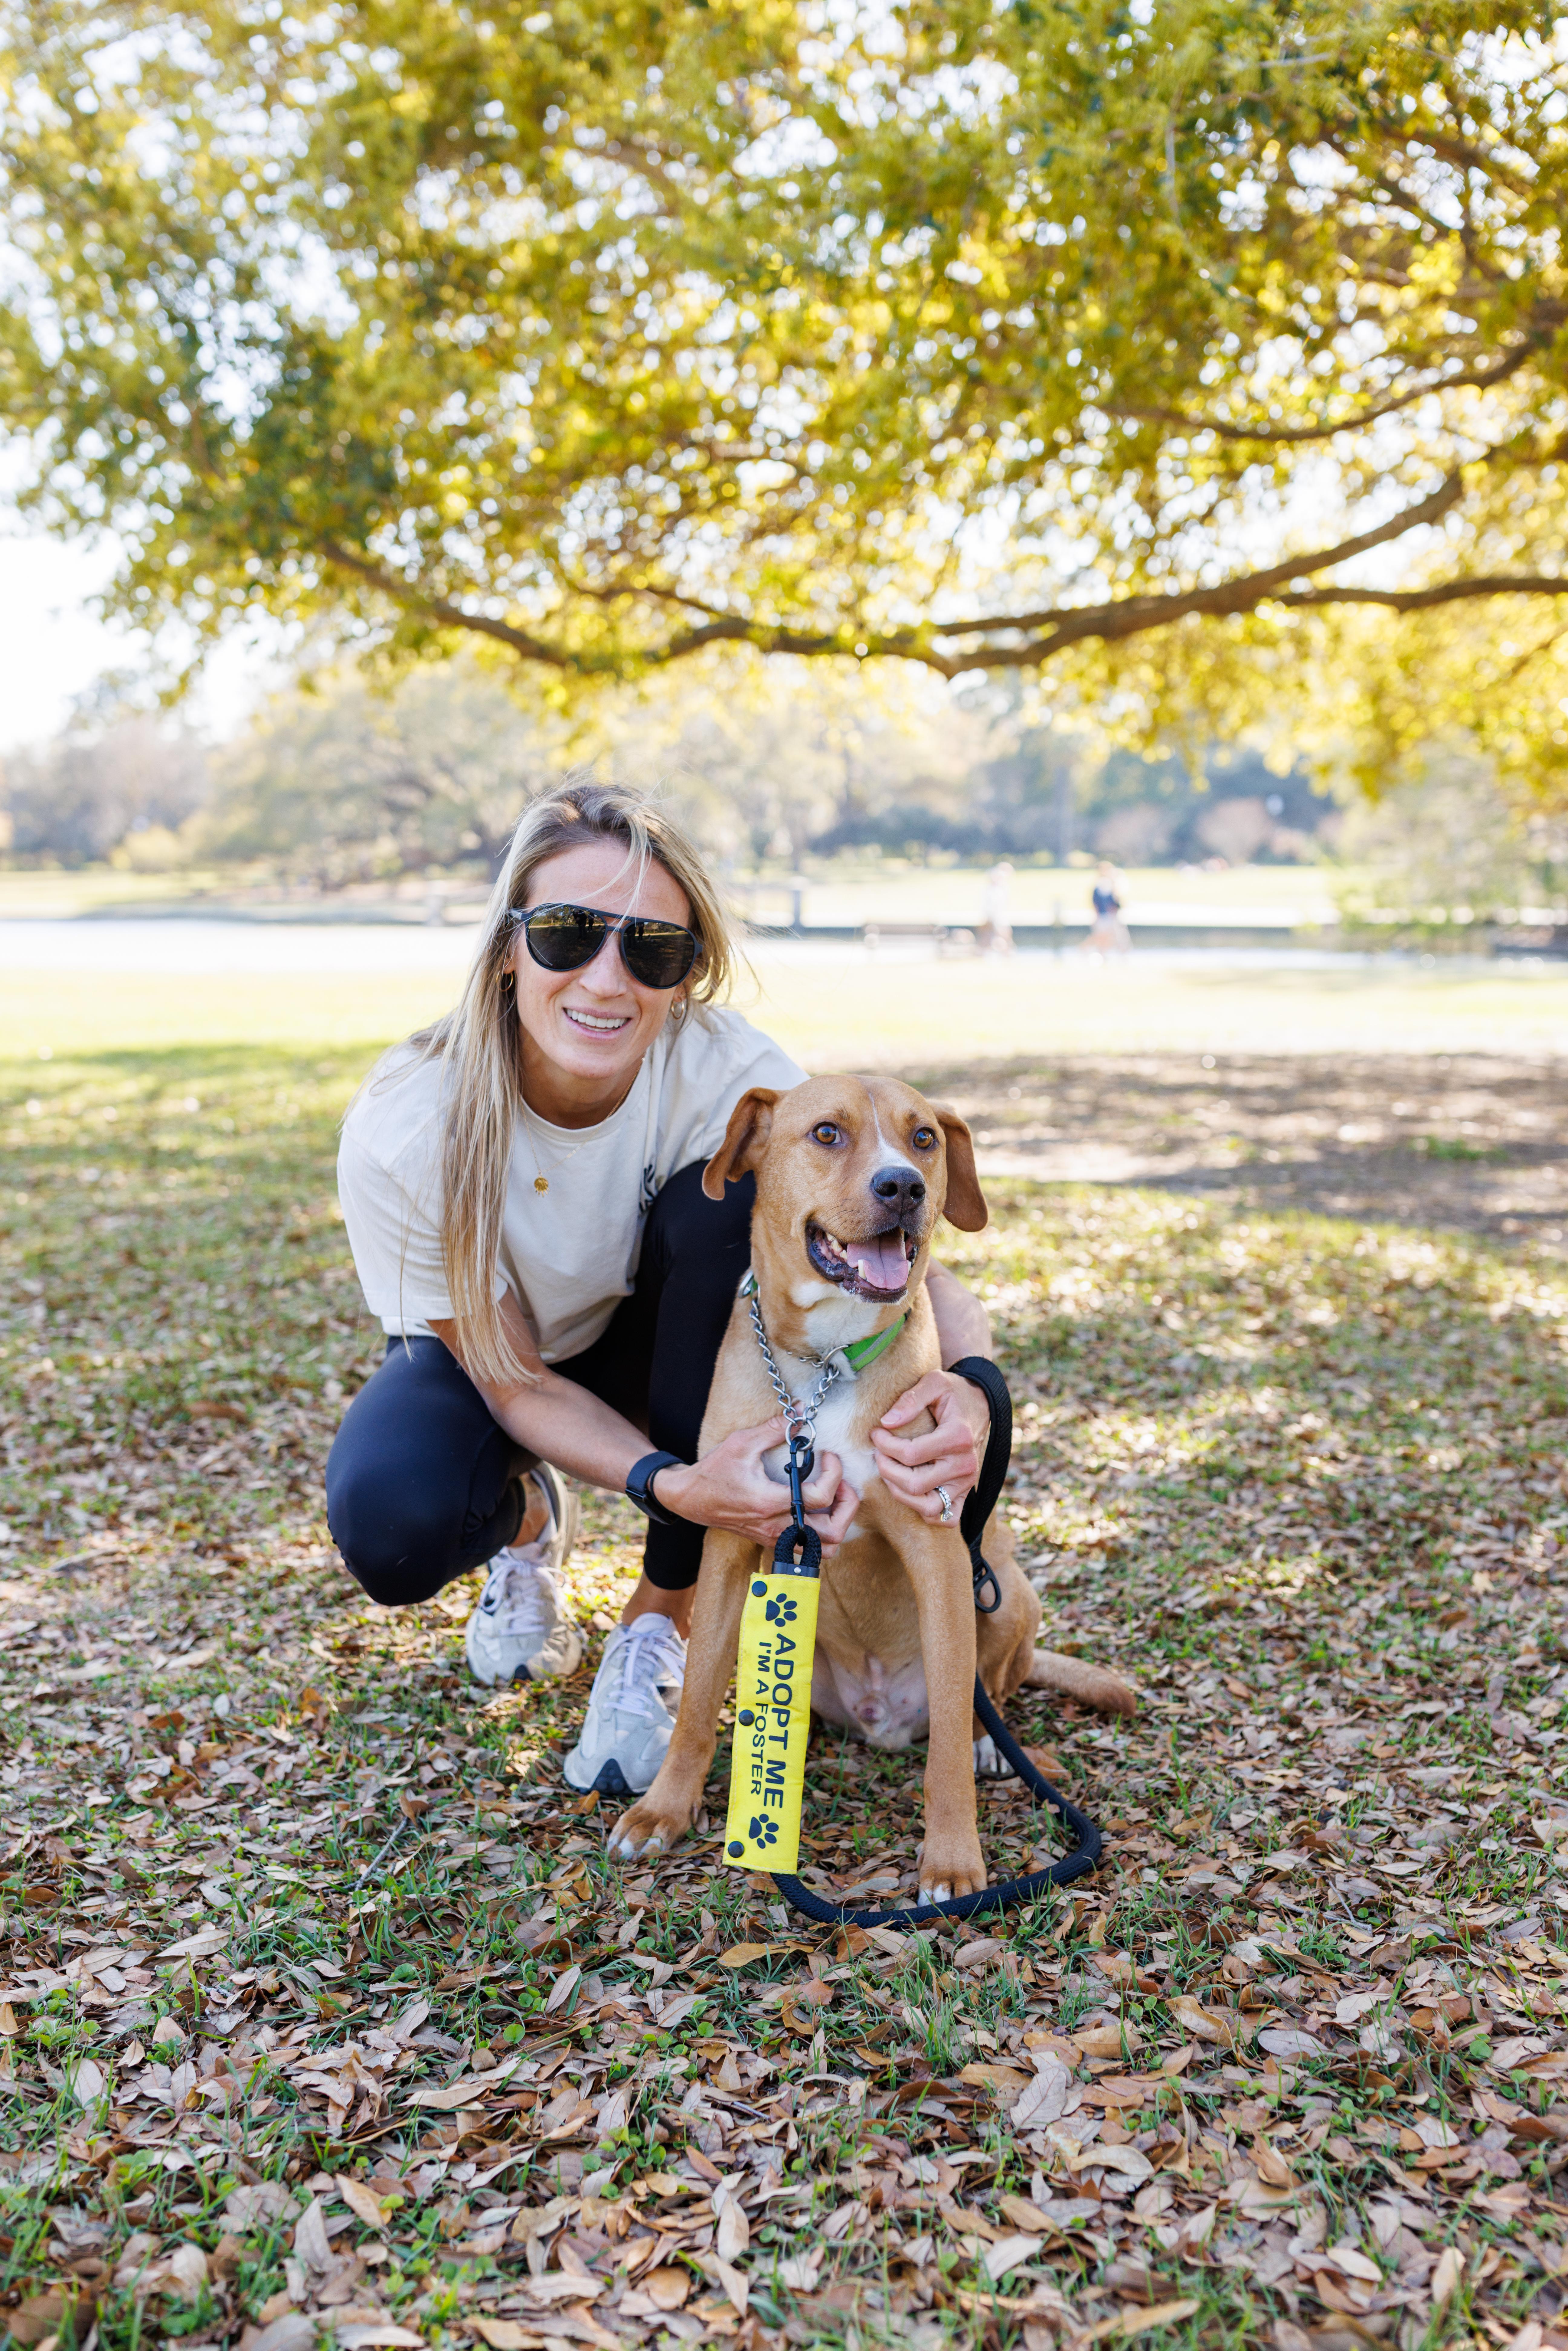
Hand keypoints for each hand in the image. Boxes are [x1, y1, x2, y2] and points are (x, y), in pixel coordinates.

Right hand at [657, 1417, 860, 1554]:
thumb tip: (801, 1410)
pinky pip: (810, 1548)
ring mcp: (776, 1538)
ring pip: (825, 1549)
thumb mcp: (742, 1443)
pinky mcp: (773, 1541)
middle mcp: (777, 1526)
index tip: (827, 1455)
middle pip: (833, 1532)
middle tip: (841, 1483)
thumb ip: (775, 1428)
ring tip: (832, 1498)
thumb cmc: (714, 1472)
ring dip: (838, 1523)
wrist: (691, 1499)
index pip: (820, 1497)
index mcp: (771, 1503)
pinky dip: (823, 1533)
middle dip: (847, 1506)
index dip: (834, 1474)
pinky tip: (816, 1508)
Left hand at [871, 1368, 989, 1525]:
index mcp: (958, 1437)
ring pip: (929, 1508)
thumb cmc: (954, 1393)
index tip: (875, 1433)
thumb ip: (910, 1399)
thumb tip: (886, 1422)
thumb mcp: (934, 1382)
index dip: (885, 1446)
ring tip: (890, 1473)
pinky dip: (926, 1512)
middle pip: (915, 1484)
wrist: (980, 1404)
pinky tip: (911, 1492)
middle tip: (878, 1454)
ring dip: (901, 1494)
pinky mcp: (966, 1492)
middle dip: (887, 1470)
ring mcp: (967, 1482)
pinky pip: (946, 1518)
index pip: (910, 1454)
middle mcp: (965, 1464)